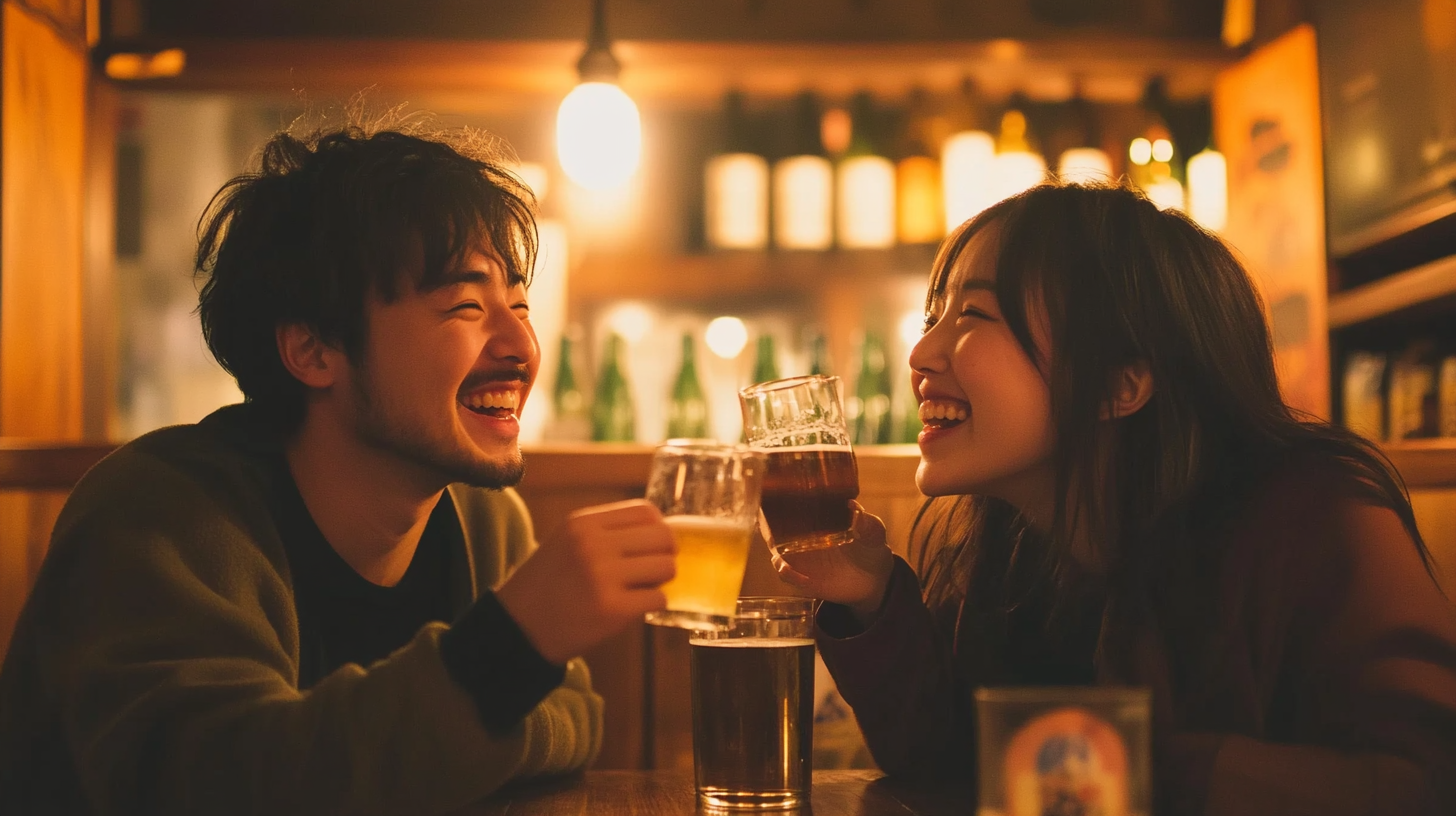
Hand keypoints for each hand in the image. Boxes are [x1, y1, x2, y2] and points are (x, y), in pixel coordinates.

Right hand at [496, 499, 675, 664]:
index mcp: (583, 523)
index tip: (655, 544)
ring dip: (661, 580)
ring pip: (666, 567)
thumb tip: (660, 531)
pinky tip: (634, 607)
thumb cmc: (547, 584)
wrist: (518, 627)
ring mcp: (604, 576)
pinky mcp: (613, 609)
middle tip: (654, 569)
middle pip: (663, 536)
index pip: (646, 511)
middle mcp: (593, 544)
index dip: (659, 527)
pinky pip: (658, 599)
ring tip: (642, 588)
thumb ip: (606, 532)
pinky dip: (652, 604)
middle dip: (666, 554)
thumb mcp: (567, 541)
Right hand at [769, 502, 894, 622]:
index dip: (782, 499)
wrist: (877, 581)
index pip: (795, 507)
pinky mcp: (804, 578)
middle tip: (768, 517)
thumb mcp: (874, 531)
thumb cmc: (871, 549)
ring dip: (774, 547)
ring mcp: (803, 559)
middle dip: (768, 521)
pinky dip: (787, 572)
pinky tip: (800, 575)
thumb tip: (853, 506)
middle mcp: (805, 538)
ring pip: (776, 550)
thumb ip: (866, 520)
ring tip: (782, 545)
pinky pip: (786, 575)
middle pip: (776, 526)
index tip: (776, 491)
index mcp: (819, 522)